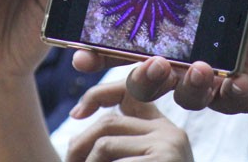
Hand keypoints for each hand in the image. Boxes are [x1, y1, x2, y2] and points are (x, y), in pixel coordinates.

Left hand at [66, 80, 192, 161]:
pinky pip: (112, 161)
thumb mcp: (134, 158)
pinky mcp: (164, 159)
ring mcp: (168, 145)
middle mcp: (170, 133)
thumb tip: (79, 114)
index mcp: (163, 131)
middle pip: (110, 122)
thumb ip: (116, 140)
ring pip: (105, 143)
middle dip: (80, 144)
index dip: (100, 94)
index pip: (131, 92)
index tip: (77, 113)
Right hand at [78, 0, 247, 113]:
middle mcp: (181, 63)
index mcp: (170, 34)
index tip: (80, 52)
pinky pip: (224, 103)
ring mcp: (206, 83)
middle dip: (138, 77)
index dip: (99, 51)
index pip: (125, 45)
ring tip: (200, 67)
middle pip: (144, 80)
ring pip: (181, 96)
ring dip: (185, 85)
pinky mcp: (236, 98)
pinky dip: (227, 94)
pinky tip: (233, 81)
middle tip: (149, 63)